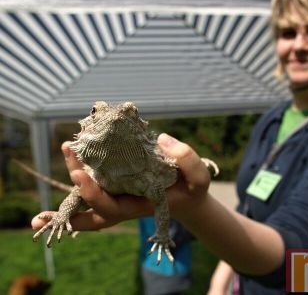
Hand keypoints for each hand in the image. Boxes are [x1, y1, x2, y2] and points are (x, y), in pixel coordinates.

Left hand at [31, 133, 210, 230]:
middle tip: (69, 153)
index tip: (81, 174)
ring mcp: (120, 191)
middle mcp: (124, 201)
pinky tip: (81, 146)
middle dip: (75, 184)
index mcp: (138, 206)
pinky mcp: (121, 179)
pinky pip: (100, 175)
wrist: (187, 193)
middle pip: (91, 204)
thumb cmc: (191, 189)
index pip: (109, 208)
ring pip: (91, 191)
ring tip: (68, 148)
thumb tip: (162, 139)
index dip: (92, 195)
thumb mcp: (198, 179)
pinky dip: (88, 164)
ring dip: (77, 172)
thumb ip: (188, 161)